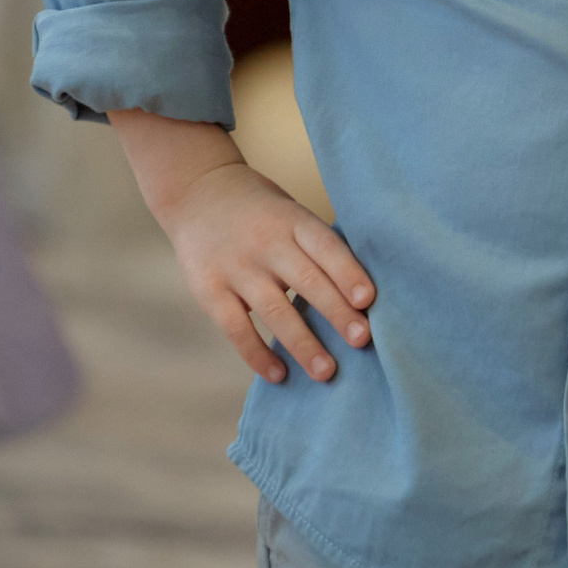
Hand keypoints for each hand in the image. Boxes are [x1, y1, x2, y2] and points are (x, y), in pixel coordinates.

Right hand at [155, 158, 375, 384]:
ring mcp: (236, 267)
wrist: (197, 193)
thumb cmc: (262, 213)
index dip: (348, 272)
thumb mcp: (292, 215)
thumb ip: (317, 248)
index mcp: (294, 221)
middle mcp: (267, 243)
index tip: (369, 300)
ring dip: (303, 343)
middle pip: (307, 280)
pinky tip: (279, 374)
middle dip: (336, 313)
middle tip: (362, 341)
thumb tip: (361, 296)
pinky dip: (257, 354)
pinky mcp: (210, 290)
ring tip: (326, 372)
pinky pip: (236, 328)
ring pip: (274, 309)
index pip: (326, 246)